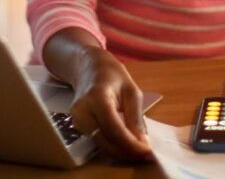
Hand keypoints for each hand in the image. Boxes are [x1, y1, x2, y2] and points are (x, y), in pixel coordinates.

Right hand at [68, 47, 151, 161]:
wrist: (88, 68)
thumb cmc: (112, 75)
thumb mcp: (131, 91)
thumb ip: (136, 118)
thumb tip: (142, 143)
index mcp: (97, 97)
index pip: (113, 129)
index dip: (131, 144)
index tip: (148, 151)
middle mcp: (82, 111)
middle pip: (105, 142)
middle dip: (127, 152)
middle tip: (147, 156)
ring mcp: (77, 120)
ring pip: (101, 145)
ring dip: (121, 152)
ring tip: (139, 151)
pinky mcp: (78, 126)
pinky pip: (98, 141)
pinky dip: (114, 146)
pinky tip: (127, 146)